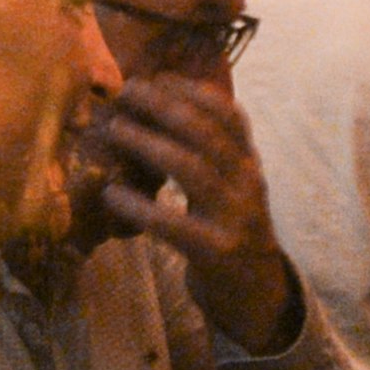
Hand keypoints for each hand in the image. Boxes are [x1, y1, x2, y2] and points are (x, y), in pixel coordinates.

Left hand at [92, 73, 299, 354]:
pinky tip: (112, 194)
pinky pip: (174, 224)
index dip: (194, 91)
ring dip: (150, 144)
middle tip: (128, 91)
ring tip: (116, 130)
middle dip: (166, 107)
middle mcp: (248, 183)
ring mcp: (235, 218)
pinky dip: (140, 206)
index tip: (158, 75)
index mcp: (249, 164)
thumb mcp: (229, 186)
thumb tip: (156, 106)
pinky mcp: (216, 252)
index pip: (231, 115)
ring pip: (194, 170)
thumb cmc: (228, 229)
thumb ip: (206, 153)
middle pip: (208, 134)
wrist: (256, 294)